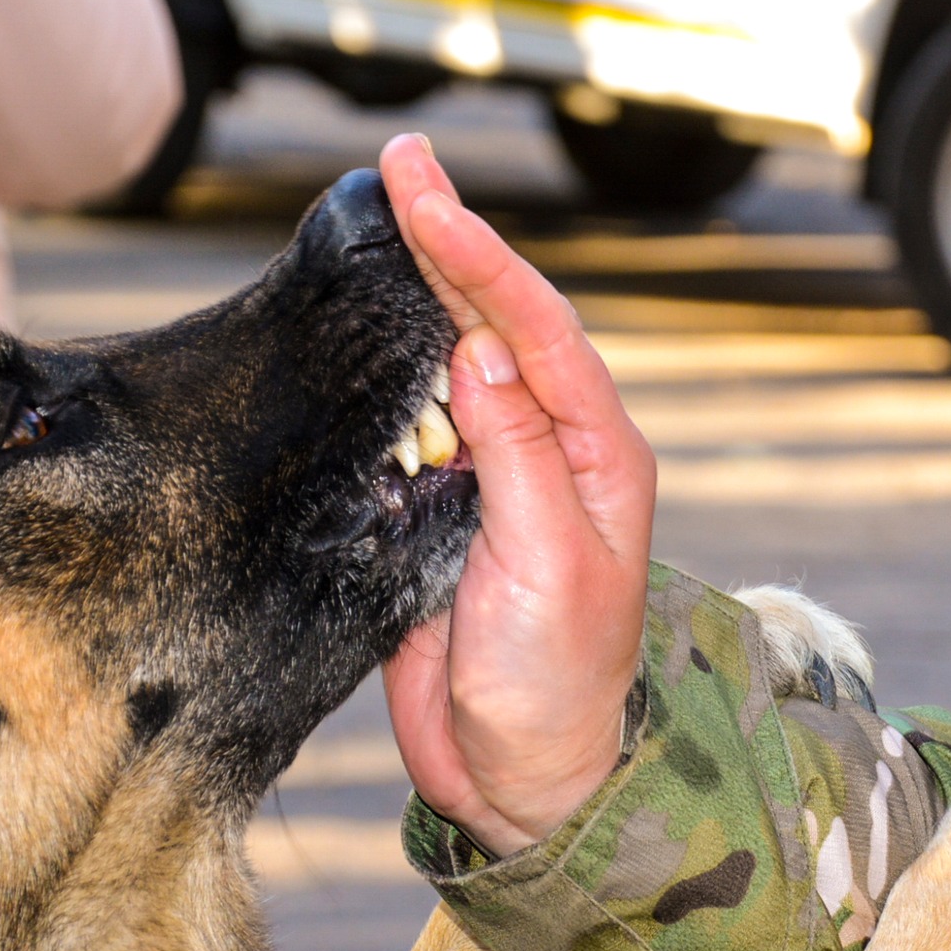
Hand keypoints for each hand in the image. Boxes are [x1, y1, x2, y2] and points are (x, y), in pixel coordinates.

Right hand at [378, 134, 655, 856]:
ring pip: (448, 372)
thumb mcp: (551, 565)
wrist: (519, 783)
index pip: (536, 328)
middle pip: (494, 328)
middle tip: (397, 168)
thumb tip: (483, 350)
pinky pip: (405, 437)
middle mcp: (547, 456)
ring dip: (412, 303)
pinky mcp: (437, 525)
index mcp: (595, 456)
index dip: (479, 254)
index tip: (422, 190)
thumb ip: (519, 455)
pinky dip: (378, 387)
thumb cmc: (559, 686)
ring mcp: (490, 487)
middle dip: (448, 247)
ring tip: (377, 229)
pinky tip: (355, 346)